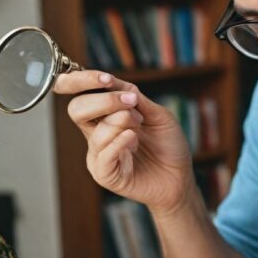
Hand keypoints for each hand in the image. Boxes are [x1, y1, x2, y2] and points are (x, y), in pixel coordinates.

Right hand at [54, 70, 194, 214]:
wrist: (180, 178)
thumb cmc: (169, 146)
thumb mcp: (157, 115)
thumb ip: (135, 98)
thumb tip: (113, 82)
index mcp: (104, 116)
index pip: (78, 95)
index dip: (81, 81)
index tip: (105, 79)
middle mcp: (97, 134)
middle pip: (77, 110)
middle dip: (104, 102)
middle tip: (131, 104)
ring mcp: (99, 155)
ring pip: (96, 133)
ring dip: (121, 122)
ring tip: (140, 126)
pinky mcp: (105, 175)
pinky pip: (104, 156)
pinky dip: (119, 142)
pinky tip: (133, 139)